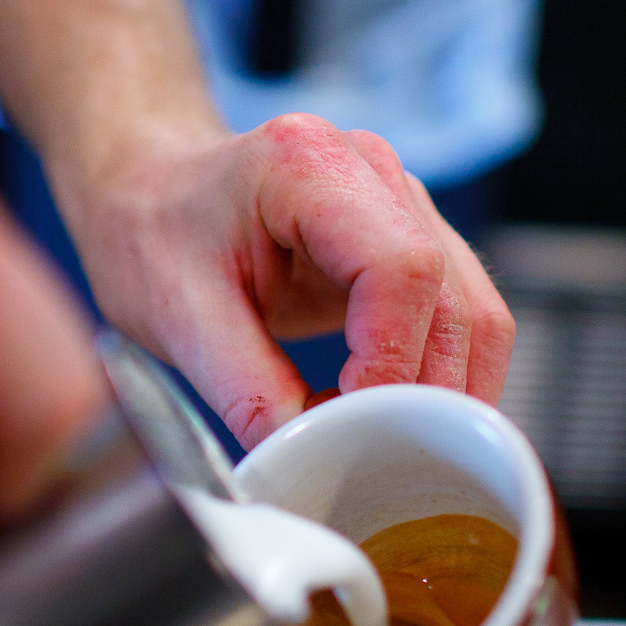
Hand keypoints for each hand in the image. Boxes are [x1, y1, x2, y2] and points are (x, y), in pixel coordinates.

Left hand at [58, 113, 514, 449]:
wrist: (148, 196)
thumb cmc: (152, 234)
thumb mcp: (176, 316)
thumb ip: (244, 389)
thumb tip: (308, 460)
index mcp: (307, 164)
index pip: (402, 270)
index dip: (392, 362)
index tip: (354, 425)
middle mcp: (373, 172)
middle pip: (455, 298)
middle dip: (425, 394)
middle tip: (373, 458)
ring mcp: (403, 205)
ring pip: (477, 313)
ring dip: (446, 394)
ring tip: (382, 445)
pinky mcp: (412, 244)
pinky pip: (461, 319)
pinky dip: (441, 379)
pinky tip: (389, 417)